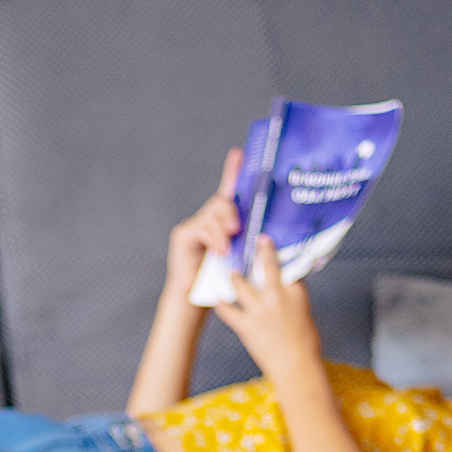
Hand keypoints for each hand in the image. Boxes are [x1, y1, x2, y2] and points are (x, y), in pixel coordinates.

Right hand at [164, 148, 242, 295]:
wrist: (197, 298)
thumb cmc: (222, 280)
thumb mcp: (242, 257)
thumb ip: (249, 242)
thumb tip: (269, 234)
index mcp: (224, 222)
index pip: (229, 191)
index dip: (233, 171)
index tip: (239, 153)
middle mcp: (208, 219)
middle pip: (222, 202)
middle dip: (232, 212)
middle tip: (238, 228)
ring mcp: (193, 225)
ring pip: (212, 215)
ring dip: (222, 230)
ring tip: (226, 247)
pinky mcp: (183, 234)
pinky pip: (201, 228)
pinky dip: (213, 238)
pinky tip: (218, 250)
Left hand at [213, 236, 321, 381]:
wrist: (296, 366)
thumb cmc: (305, 344)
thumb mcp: (304, 313)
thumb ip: (294, 297)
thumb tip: (287, 287)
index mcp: (295, 292)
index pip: (288, 266)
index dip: (277, 252)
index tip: (270, 241)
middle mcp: (276, 295)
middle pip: (265, 265)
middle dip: (260, 251)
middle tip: (255, 241)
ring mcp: (259, 309)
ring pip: (241, 284)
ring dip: (235, 277)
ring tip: (231, 273)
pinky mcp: (246, 325)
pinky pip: (228, 311)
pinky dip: (222, 305)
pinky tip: (217, 299)